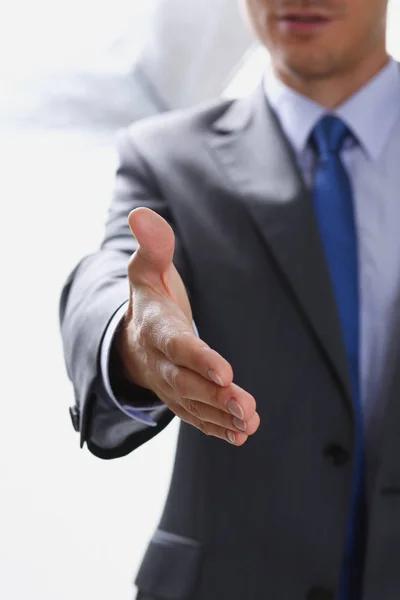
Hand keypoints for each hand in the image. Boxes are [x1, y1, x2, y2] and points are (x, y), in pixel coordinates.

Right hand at [116, 207, 259, 445]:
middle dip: (215, 396)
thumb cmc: (149, 300)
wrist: (131, 341)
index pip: (176, 346)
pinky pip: (197, 416)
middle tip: (245, 406)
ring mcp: (170, 385)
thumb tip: (141, 214)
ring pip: (195, 405)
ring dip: (221, 415)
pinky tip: (243, 433)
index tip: (224, 371)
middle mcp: (161, 363)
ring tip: (250, 422)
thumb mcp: (147, 270)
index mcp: (155, 330)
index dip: (198, 358)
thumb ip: (152, 245)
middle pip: (187, 383)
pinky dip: (218, 426)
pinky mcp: (180, 399)